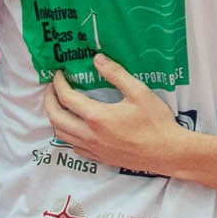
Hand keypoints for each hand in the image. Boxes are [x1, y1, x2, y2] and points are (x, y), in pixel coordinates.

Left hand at [44, 56, 189, 175]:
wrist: (167, 152)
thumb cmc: (156, 121)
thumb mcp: (139, 92)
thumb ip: (116, 74)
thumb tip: (97, 59)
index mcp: (97, 117)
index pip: (67, 98)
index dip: (59, 84)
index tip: (58, 74)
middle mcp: (89, 135)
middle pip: (56, 118)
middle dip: (49, 101)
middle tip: (52, 89)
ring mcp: (93, 149)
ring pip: (61, 135)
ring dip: (55, 118)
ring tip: (60, 106)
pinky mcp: (99, 158)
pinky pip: (73, 147)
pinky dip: (67, 134)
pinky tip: (76, 127)